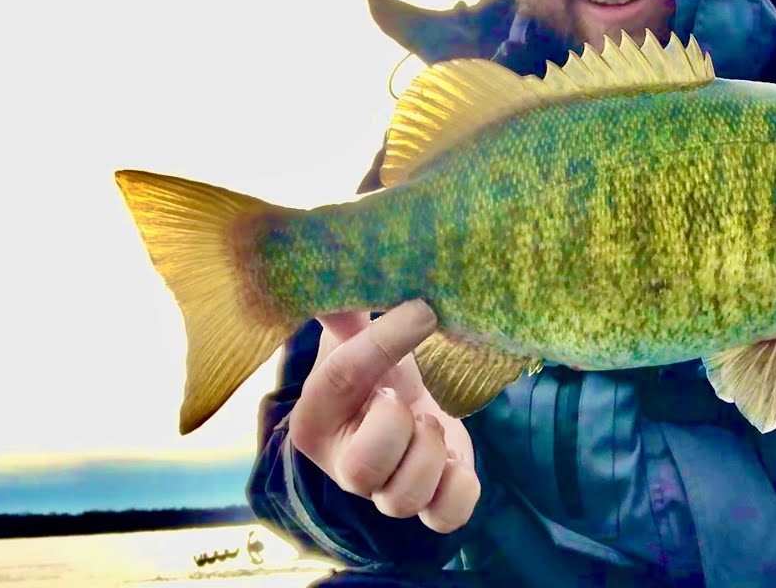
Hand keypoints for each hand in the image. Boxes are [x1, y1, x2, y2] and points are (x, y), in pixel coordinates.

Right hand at [288, 300, 479, 533]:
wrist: (403, 409)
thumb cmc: (375, 372)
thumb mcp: (354, 336)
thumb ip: (343, 308)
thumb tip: (334, 257)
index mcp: (315, 420)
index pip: (340, 379)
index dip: (384, 342)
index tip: (423, 310)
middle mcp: (345, 465)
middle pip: (362, 468)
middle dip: (396, 428)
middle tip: (409, 402)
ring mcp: (386, 491)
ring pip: (402, 499)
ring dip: (429, 456)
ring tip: (432, 425)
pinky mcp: (430, 502)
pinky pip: (445, 517)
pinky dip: (460, 489)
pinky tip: (455, 459)